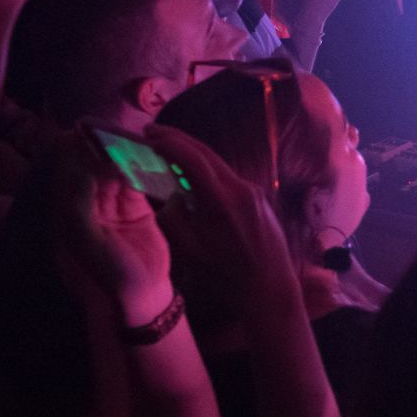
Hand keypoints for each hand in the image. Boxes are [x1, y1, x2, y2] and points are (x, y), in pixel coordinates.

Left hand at [54, 132, 174, 324]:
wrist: (141, 297)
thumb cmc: (109, 274)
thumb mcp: (87, 240)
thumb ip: (79, 204)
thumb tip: (80, 167)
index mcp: (70, 214)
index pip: (69, 173)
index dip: (75, 151)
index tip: (85, 128)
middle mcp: (88, 207)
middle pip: (91, 168)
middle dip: (100, 147)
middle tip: (113, 125)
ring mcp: (113, 207)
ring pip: (114, 172)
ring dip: (122, 154)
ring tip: (132, 134)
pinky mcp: (137, 210)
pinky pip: (135, 181)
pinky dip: (139, 166)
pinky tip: (147, 153)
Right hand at [145, 124, 297, 308]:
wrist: (268, 285)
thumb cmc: (225, 273)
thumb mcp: (190, 250)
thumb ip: (174, 217)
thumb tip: (172, 194)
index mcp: (221, 200)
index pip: (192, 159)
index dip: (169, 143)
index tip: (148, 135)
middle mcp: (241, 188)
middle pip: (206, 153)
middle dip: (178, 139)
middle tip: (151, 131)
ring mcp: (253, 191)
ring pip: (218, 164)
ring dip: (192, 153)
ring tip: (167, 148)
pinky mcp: (259, 197)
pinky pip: (228, 177)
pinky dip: (207, 170)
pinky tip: (192, 173)